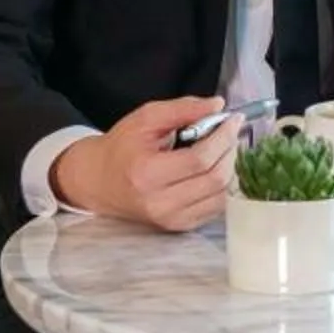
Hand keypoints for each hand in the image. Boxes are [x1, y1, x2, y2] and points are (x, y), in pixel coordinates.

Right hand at [51, 94, 239, 230]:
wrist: (99, 181)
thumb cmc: (122, 147)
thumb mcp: (146, 118)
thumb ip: (182, 109)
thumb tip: (218, 105)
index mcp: (147, 174)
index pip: (199, 160)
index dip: (223, 137)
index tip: (234, 119)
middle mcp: (160, 203)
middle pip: (215, 179)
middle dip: (230, 151)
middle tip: (231, 132)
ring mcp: (170, 219)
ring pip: (221, 196)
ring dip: (231, 168)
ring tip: (226, 147)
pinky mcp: (179, 226)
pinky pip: (216, 208)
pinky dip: (224, 186)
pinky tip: (218, 167)